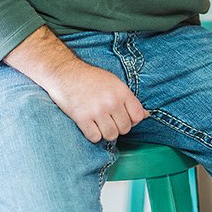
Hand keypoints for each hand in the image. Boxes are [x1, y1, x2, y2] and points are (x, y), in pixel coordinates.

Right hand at [4, 25, 148, 142]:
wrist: (65, 73)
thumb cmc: (90, 78)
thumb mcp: (114, 83)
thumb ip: (129, 100)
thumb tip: (146, 115)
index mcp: (121, 92)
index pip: (138, 116)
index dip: (132, 120)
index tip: (123, 117)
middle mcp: (111, 102)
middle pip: (125, 129)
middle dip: (117, 127)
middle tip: (108, 119)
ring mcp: (97, 111)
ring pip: (111, 135)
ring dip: (105, 132)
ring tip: (98, 122)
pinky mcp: (82, 118)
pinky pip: (95, 138)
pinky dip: (92, 135)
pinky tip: (89, 125)